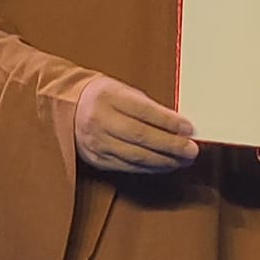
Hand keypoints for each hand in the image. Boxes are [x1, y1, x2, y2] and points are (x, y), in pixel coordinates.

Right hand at [74, 75, 199, 173]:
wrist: (67, 108)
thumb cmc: (102, 97)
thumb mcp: (123, 91)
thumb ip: (148, 107)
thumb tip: (178, 126)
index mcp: (108, 96)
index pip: (144, 111)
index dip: (169, 122)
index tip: (188, 128)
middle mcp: (100, 119)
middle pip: (141, 136)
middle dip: (171, 145)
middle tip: (191, 150)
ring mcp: (97, 142)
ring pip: (136, 156)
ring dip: (164, 161)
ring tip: (182, 160)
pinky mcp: (97, 159)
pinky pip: (128, 167)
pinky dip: (150, 168)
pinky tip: (164, 165)